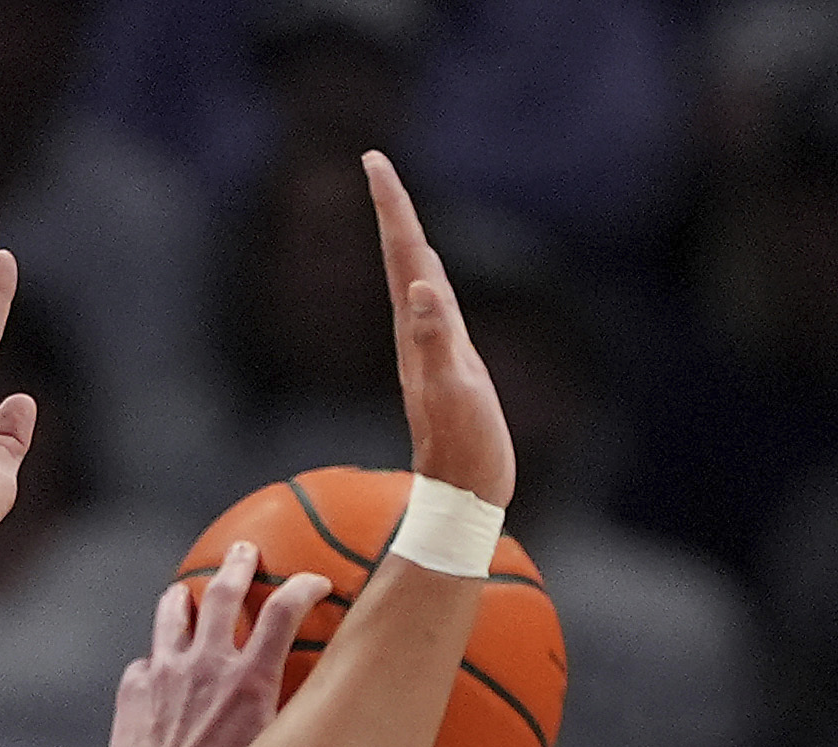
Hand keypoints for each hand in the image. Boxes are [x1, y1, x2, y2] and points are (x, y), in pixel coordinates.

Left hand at [104, 547, 329, 746]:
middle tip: (243, 551)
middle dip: (237, 565)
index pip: (284, 611)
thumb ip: (286, 725)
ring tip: (184, 593)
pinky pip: (146, 662)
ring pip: (173, 612)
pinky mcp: (135, 687)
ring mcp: (167, 670)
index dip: (303, 587)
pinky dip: (155, 662)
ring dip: (182, 597)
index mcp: (250, 680)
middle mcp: (208, 663)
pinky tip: (156, 672)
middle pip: (223, 593)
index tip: (315, 583)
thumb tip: (312, 720)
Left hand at [365, 151, 514, 509]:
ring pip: (414, 280)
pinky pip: (433, 307)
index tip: (373, 160)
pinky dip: (428, 278)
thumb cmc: (464, 447)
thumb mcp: (453, 389)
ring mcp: (430, 349)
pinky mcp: (446, 365)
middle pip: (402, 257)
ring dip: (404, 240)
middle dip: (392, 209)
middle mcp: (418, 333)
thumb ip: (435, 338)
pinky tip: (427, 277)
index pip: (403, 253)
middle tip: (377, 164)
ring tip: (396, 205)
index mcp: (419, 328)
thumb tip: (419, 287)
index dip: (392, 206)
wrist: (464, 494)